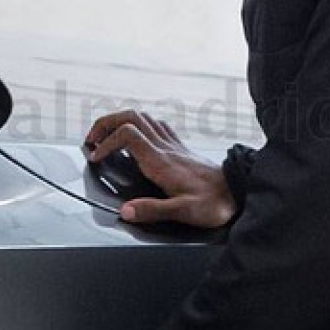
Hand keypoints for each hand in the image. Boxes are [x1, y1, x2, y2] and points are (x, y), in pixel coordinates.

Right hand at [84, 109, 236, 227]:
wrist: (237, 193)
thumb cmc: (213, 203)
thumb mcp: (182, 212)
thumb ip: (153, 210)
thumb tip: (126, 211)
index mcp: (161, 161)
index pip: (127, 135)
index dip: (106, 142)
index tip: (96, 157)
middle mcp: (165, 148)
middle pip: (131, 117)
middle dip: (106, 123)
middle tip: (92, 139)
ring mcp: (173, 145)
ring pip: (142, 117)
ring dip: (120, 121)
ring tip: (106, 135)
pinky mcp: (180, 147)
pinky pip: (156, 125)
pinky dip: (139, 125)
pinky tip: (136, 136)